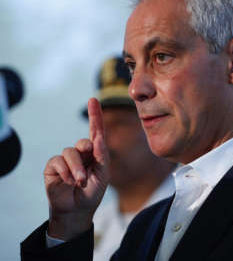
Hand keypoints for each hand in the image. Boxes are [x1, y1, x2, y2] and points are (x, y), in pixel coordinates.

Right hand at [44, 98, 109, 239]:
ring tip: (80, 181)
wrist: (77, 209)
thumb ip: (102, 156)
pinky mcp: (53, 166)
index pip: (96, 131)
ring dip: (77, 169)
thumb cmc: (92, 192)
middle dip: (86, 151)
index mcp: (96, 153)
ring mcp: (67, 159)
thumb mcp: (103, 174)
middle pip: (83, 142)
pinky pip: (58, 161)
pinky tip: (68, 181)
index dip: (95, 115)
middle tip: (88, 165)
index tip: (93, 100)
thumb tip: (98, 139)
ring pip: (70, 152)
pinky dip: (65, 172)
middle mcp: (81, 153)